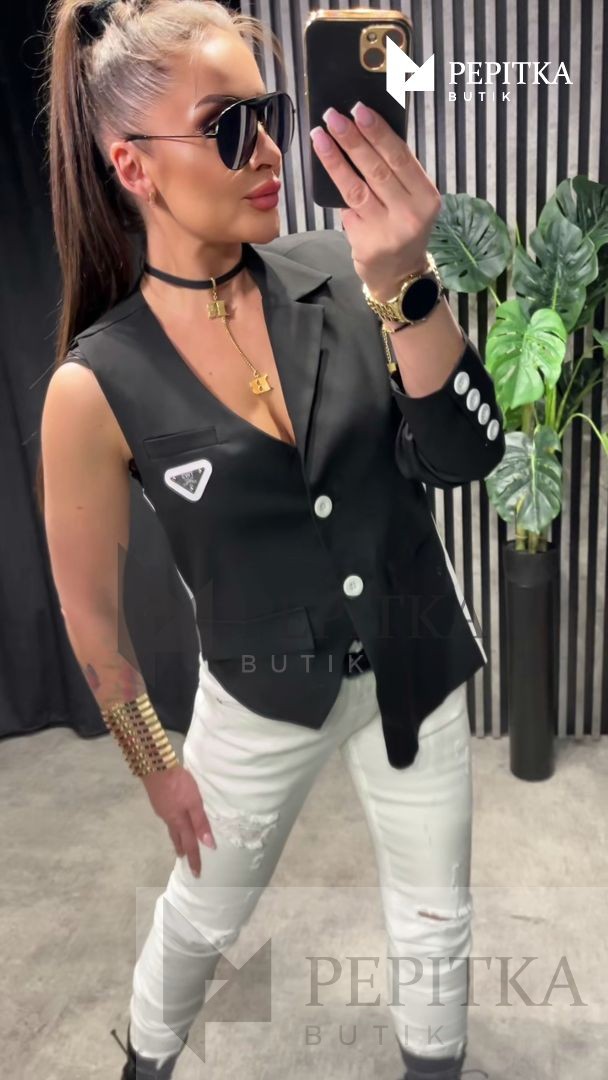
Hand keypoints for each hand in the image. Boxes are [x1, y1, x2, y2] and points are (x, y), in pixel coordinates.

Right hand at [141, 764, 215, 877]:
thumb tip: (209, 845)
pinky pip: (167, 818)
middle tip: (184, 859)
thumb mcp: (194, 802)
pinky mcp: (157, 800)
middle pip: (177, 838)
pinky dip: (172, 824)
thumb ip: (201, 822)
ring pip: (171, 828)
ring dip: (176, 837)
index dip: (194, 859)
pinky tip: (173, 817)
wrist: (156, 766)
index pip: (189, 845)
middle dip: (182, 849)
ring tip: (180, 842)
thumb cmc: (179, 784)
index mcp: (179, 821)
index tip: (197, 874)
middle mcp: (169, 819)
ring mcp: (161, 810)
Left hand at [310, 101, 441, 300]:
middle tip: (334, 116)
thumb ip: (395, 174)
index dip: (379, 132)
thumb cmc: (402, 228)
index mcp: (426, 196)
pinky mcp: (367, 244)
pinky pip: (347, 208)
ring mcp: (388, 231)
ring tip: (320, 135)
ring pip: (357, 187)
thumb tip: (363, 131)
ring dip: (336, 158)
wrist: (399, 276)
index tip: (360, 109)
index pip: (401, 157)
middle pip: (378, 169)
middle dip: (353, 139)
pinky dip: (335, 186)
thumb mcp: (411, 201)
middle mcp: (411, 214)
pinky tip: (323, 165)